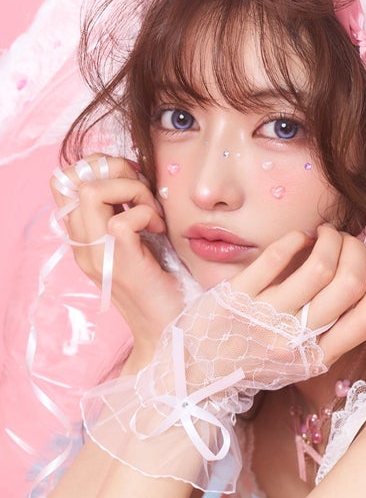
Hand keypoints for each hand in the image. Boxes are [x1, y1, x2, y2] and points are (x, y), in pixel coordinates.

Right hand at [50, 154, 184, 351]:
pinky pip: (124, 220)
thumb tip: (135, 176)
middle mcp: (84, 244)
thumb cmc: (160, 285)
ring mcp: (99, 255)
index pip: (64, 182)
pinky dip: (147, 214)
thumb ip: (125, 213)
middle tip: (144, 192)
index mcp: (83, 237)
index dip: (97, 166)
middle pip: (74, 179)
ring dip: (132, 189)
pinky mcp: (121, 263)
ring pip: (92, 191)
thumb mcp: (137, 242)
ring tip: (152, 212)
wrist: (168, 330)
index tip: (131, 180)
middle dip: (116, 169)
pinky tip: (159, 230)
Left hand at [80, 225, 365, 489]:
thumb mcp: (296, 363)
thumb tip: (362, 280)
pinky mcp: (237, 295)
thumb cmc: (251, 364)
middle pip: (349, 284)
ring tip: (326, 234)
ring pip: (318, 266)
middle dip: (357, 252)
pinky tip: (298, 237)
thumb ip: (328, 332)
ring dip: (330, 240)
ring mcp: (265, 316)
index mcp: (314, 359)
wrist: (195, 376)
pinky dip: (295, 239)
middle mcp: (293, 339)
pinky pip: (276, 256)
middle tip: (350, 241)